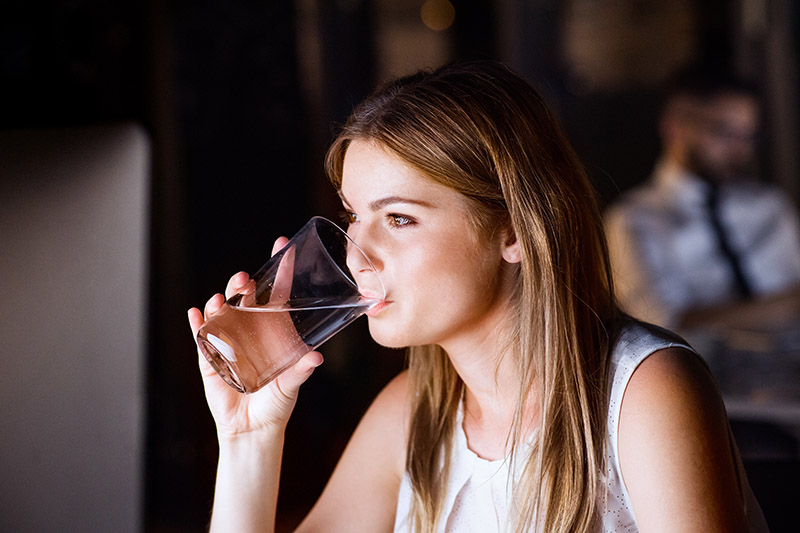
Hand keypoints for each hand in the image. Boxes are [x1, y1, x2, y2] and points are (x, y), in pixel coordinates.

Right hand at [187, 237, 323, 438]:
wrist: (252, 430)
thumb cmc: (276, 404)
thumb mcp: (291, 386)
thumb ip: (300, 371)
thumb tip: (315, 358)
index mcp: (273, 331)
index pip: (277, 294)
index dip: (280, 270)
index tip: (283, 246)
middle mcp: (250, 331)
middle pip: (244, 298)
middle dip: (242, 284)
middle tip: (244, 279)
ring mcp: (228, 342)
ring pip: (221, 313)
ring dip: (219, 303)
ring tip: (220, 299)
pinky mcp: (209, 359)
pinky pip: (201, 337)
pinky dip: (197, 325)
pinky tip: (195, 314)